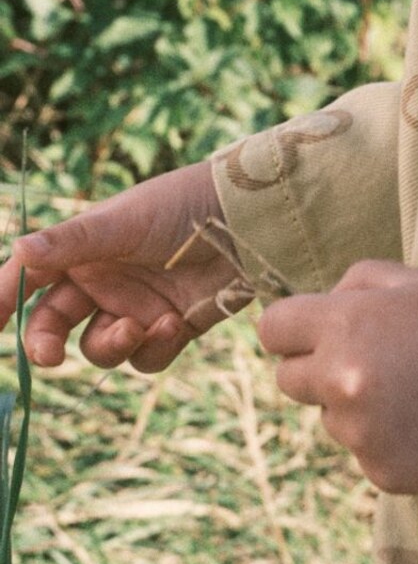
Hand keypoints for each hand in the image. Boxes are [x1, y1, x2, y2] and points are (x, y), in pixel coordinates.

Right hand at [1, 160, 243, 374]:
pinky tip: (174, 324)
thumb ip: (72, 241)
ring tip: (139, 326)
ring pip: (99, 347)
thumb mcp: (123, 221)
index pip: (28, 279)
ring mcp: (135, 306)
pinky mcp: (171, 327)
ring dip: (111, 345)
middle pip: (54, 325)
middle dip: (46, 343)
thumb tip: (19, 249)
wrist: (247, 219)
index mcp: (81, 250)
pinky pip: (146, 357)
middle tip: (49, 357)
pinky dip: (154, 348)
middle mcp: (102, 281)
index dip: (2, 301)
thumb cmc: (181, 206)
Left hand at [259, 262, 417, 494]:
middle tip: (374, 364)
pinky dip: (386, 442)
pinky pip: (364, 454)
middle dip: (319, 371)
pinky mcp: (381, 471)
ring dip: (357, 409)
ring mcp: (360, 433)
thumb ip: (358, 282)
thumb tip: (321, 304)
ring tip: (415, 395)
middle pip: (288, 381)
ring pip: (330, 421)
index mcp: (345, 325)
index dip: (293, 331)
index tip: (313, 335)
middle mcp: (341, 382)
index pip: (272, 330)